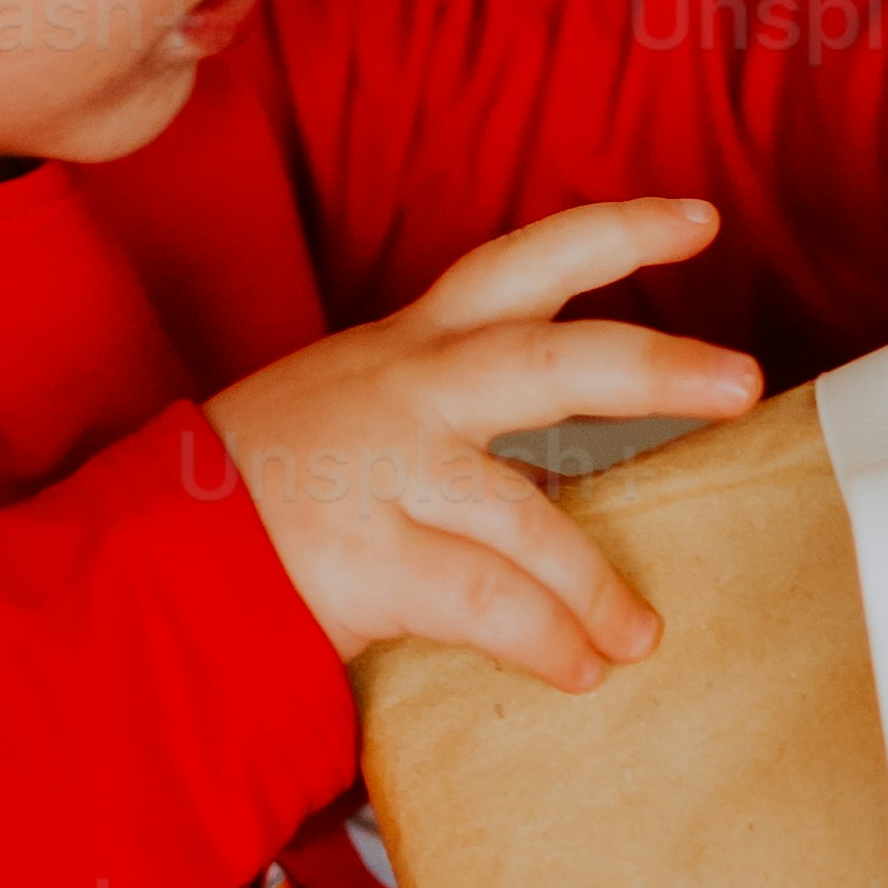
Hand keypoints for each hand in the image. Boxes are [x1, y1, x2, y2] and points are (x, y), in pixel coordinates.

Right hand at [205, 201, 760, 690]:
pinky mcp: (368, 556)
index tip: (698, 220)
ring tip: (636, 632)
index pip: (521, 262)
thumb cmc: (259, 489)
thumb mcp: (346, 409)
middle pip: (552, 359)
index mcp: (407, 346)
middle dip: (657, 368)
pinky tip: (580, 667)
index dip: (615, 234)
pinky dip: (550, 640)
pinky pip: (493, 602)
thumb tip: (557, 477)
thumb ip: (445, 415)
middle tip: (739, 384)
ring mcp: (386, 471)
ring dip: (597, 587)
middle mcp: (405, 389)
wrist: (148, 555)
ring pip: (533, 515)